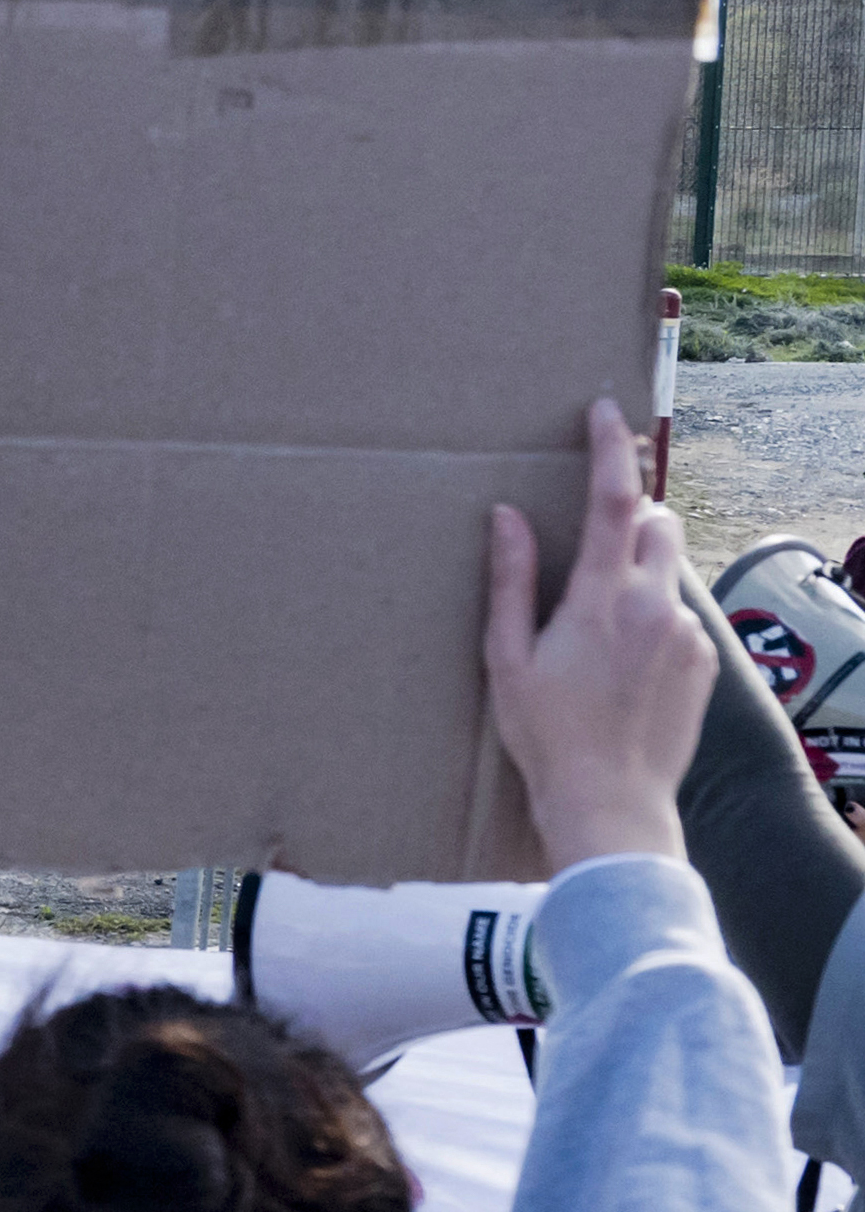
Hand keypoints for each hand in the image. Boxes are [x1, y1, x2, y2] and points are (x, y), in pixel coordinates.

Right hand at [485, 397, 714, 870]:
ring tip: (600, 634)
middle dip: (633, 518)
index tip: (605, 410)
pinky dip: (654, 621)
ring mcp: (688, 631)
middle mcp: (656, 604)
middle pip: (659, 523)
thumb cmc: (547, 736)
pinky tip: (624, 669)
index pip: (615, 500)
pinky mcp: (706, 659)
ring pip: (669, 572)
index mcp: (602, 598)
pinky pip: (681, 616)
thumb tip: (506, 516)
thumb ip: (511, 581)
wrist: (611, 801)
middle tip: (594, 550)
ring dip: (640, 578)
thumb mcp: (507, 659)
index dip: (610, 448)